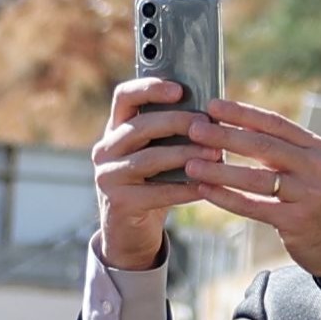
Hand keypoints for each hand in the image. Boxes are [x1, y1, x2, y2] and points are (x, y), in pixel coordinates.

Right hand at [90, 76, 208, 267]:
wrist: (130, 231)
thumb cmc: (152, 184)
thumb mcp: (157, 153)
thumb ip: (171, 134)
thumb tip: (211, 113)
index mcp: (115, 129)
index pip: (125, 97)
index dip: (150, 88)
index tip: (180, 89)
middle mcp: (105, 149)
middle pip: (141, 126)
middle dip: (178, 122)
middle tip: (208, 125)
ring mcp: (108, 176)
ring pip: (150, 158)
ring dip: (186, 154)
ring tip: (215, 153)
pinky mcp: (118, 202)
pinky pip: (157, 193)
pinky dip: (184, 189)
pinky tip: (205, 186)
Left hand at [175, 99, 320, 264]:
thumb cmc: (319, 201)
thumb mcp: (311, 169)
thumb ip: (283, 151)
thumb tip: (236, 128)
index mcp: (317, 148)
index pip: (275, 123)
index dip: (242, 113)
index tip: (212, 106)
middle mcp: (316, 167)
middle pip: (263, 146)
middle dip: (225, 136)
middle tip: (194, 129)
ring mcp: (308, 194)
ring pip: (256, 177)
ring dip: (219, 170)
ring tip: (190, 163)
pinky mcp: (297, 221)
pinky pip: (254, 207)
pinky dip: (227, 198)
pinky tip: (205, 192)